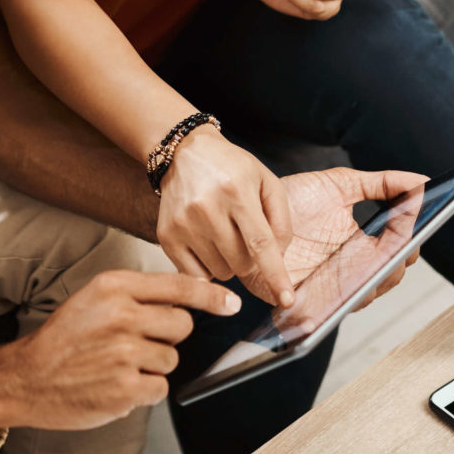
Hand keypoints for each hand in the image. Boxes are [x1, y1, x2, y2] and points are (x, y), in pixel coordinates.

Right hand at [0, 271, 239, 431]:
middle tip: (138, 343)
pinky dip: (144, 391)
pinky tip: (117, 384)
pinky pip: (160, 388)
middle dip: (169, 338)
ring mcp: (124, 353)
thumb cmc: (65, 338)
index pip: (178, 286)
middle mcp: (121, 315)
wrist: (26, 377)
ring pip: (172, 360)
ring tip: (119, 365)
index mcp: (114, 286)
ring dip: (153, 366)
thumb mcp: (95, 298)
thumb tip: (189, 304)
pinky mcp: (125, 388)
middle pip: (182, 326)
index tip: (231, 303)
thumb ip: (138, 295)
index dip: (210, 296)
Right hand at [156, 129, 296, 306]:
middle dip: (251, 259)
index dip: (276, 275)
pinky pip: (196, 275)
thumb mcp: (266, 180)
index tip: (287, 300)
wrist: (184, 152)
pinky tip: (206, 243)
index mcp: (236, 191)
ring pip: (221, 273)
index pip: (261, 243)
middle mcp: (207, 208)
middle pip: (242, 263)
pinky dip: (207, 267)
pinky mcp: (166, 235)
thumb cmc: (231, 167)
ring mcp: (183, 223)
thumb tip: (279, 259)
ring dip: (228, 262)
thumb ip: (281, 219)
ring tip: (222, 234)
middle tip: (243, 235)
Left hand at [275, 168, 426, 332]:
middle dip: (395, 266)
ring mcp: (327, 286)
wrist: (249, 207)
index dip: (409, 243)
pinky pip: (323, 313)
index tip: (411, 227)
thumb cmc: (295, 199)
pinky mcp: (300, 300)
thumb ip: (381, 183)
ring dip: (370, 284)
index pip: (399, 253)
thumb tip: (420, 180)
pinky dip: (336, 305)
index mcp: (363, 246)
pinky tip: (344, 289)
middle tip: (395, 249)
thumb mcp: (340, 185)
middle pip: (386, 280)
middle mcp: (349, 270)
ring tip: (374, 267)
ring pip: (360, 298)